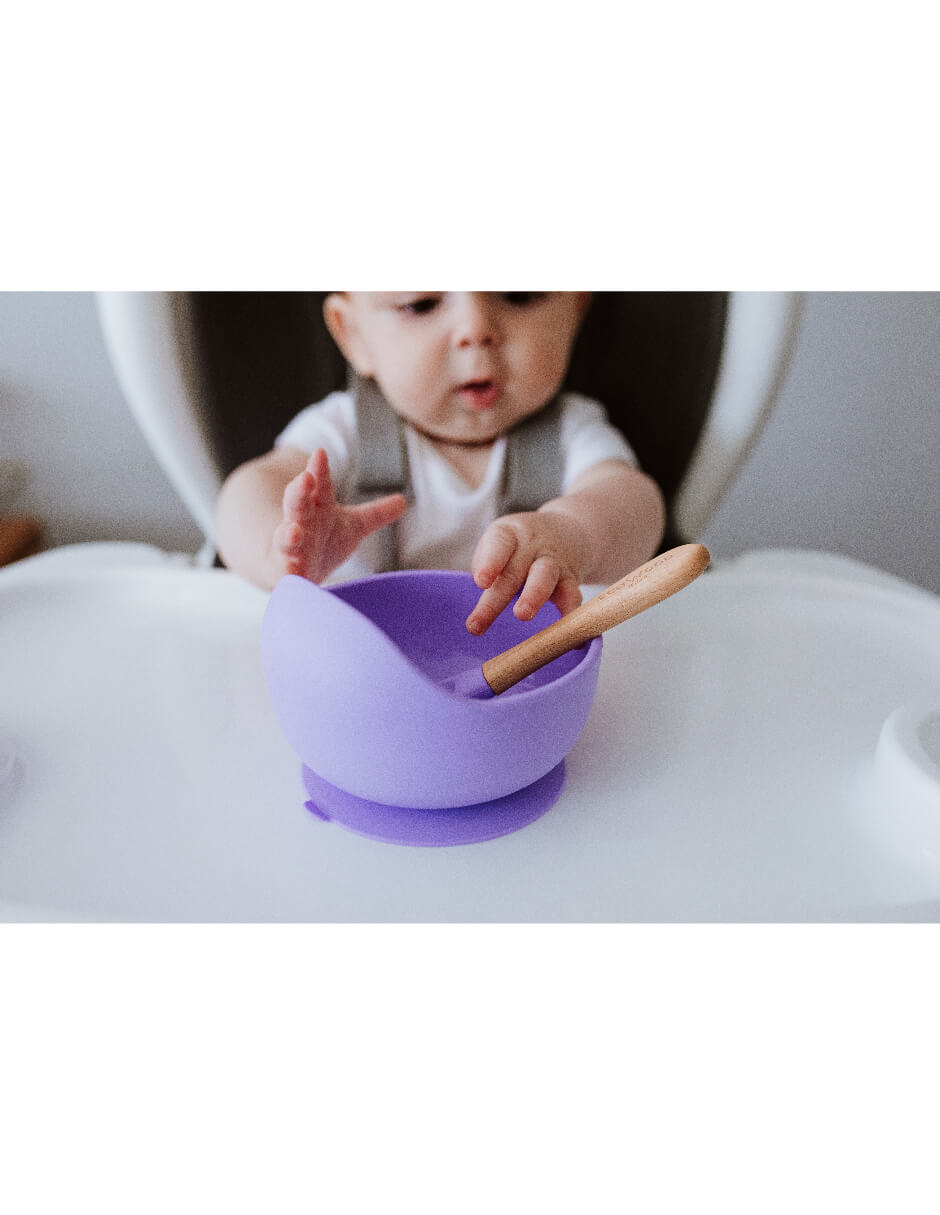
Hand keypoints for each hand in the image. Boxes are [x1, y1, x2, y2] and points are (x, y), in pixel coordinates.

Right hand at [271, 449, 406, 582]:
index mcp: (318, 508)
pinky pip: (284, 575)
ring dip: (289, 535)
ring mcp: (291, 549)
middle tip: (304, 479)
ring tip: (293, 532)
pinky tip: (289, 577)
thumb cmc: (322, 543)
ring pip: (287, 538)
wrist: (287, 568)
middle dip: (300, 492)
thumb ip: (375, 514)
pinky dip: (286, 576)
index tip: (320, 453)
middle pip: (298, 504)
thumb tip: (403, 501)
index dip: (320, 470)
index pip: (320, 485)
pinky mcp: (285, 574)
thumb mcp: (351, 526)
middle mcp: (301, 525)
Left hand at [465, 509, 588, 634]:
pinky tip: (569, 637)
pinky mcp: (571, 579)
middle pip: (513, 573)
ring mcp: (553, 562)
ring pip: (544, 578)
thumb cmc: (519, 545)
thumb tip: (481, 599)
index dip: (490, 563)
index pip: (499, 546)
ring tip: (522, 614)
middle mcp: (532, 546)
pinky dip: (570, 615)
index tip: (480, 582)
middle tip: (476, 625)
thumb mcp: (499, 543)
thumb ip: (486, 567)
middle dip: (495, 601)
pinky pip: (572, 597)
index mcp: (508, 535)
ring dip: (533, 597)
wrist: (568, 532)